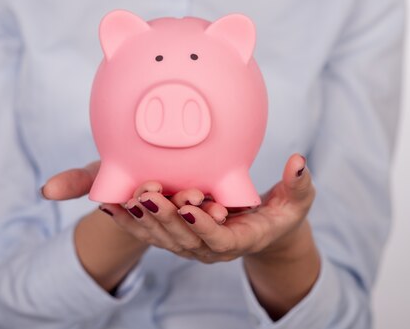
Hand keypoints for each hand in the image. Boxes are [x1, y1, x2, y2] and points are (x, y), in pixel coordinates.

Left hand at [97, 153, 314, 263]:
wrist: (266, 228)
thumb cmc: (284, 211)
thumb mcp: (298, 199)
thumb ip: (299, 183)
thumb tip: (299, 162)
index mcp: (242, 239)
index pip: (220, 239)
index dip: (204, 227)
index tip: (191, 208)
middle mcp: (213, 247)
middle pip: (184, 239)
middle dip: (166, 219)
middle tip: (150, 195)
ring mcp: (193, 244)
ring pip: (163, 238)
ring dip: (144, 220)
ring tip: (128, 197)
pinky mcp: (179, 235)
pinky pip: (151, 232)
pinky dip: (130, 220)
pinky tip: (110, 203)